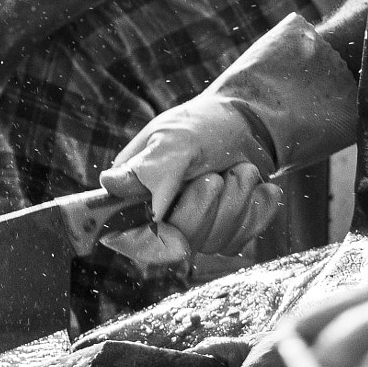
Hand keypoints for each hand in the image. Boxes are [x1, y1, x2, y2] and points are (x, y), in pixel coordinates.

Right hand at [98, 86, 282, 256]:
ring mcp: (194, 225)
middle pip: (178, 241)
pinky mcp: (224, 231)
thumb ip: (151, 167)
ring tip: (242, 170)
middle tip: (216, 176)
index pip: (128, 236)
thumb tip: (108, 184)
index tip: (177, 238)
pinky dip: (254, 210)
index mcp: (135, 190)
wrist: (252, 123)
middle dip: (205, 206)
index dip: (151, 243)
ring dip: (236, 201)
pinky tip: (259, 186)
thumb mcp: (178, 138)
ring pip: (212, 242)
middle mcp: (160, 214)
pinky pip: (239, 239)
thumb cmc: (207, 124)